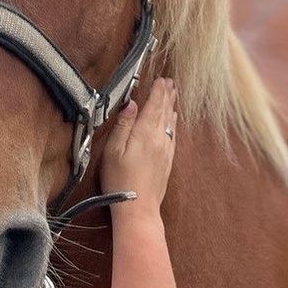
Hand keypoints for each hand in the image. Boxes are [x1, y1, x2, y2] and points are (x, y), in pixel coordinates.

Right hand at [101, 77, 177, 219]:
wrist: (139, 208)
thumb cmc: (121, 180)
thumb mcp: (113, 151)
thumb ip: (123, 125)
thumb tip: (132, 104)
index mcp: (145, 134)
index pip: (154, 106)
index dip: (158, 92)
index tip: (161, 79)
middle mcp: (159, 139)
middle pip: (165, 112)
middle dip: (167, 95)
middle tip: (170, 82)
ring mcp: (165, 151)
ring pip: (170, 122)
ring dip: (171, 107)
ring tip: (173, 95)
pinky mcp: (167, 161)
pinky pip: (172, 135)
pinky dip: (173, 123)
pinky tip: (172, 121)